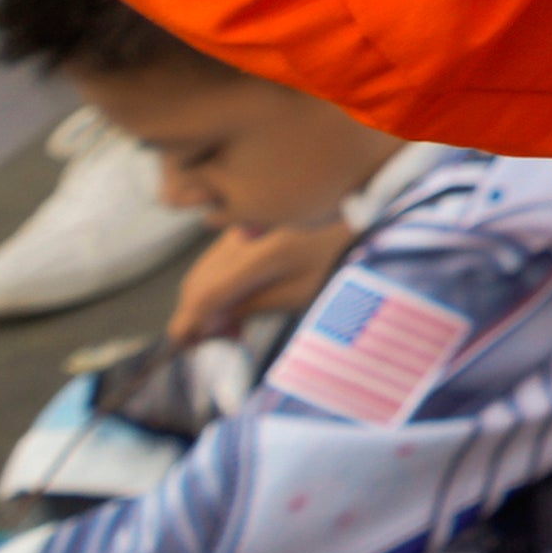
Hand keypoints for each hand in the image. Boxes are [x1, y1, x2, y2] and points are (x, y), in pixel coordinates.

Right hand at [166, 217, 346, 348]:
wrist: (365, 206)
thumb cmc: (344, 255)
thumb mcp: (302, 292)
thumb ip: (253, 305)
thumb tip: (209, 323)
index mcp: (261, 256)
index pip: (206, 294)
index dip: (188, 323)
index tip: (186, 346)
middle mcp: (245, 236)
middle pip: (197, 283)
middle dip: (196, 317)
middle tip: (221, 340)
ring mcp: (244, 226)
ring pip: (204, 270)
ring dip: (205, 301)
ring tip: (234, 325)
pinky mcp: (249, 223)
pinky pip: (218, 257)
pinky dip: (217, 282)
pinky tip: (240, 299)